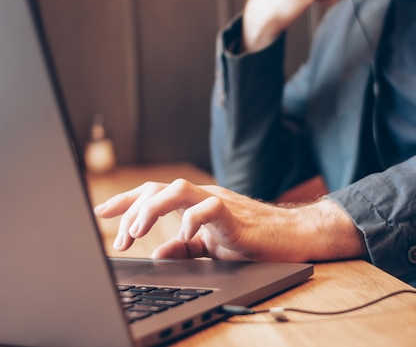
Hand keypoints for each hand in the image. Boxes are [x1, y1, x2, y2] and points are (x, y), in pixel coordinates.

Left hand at [94, 179, 366, 261]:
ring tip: (136, 233)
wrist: (291, 237)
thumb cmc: (253, 240)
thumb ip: (185, 249)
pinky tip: (183, 235)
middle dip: (131, 209)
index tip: (101, 212)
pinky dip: (191, 221)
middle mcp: (203, 196)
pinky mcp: (235, 214)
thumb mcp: (211, 248)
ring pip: (177, 190)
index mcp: (195, 203)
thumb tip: (157, 252)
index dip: (126, 201)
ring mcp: (219, 201)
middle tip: (120, 239)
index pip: (154, 193)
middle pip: (158, 187)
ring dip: (151, 209)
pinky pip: (209, 208)